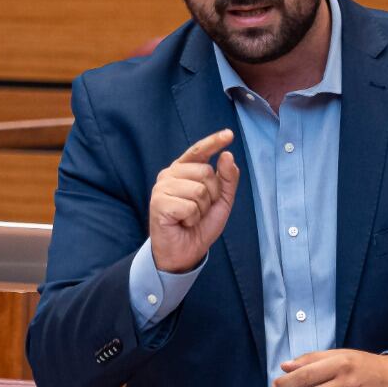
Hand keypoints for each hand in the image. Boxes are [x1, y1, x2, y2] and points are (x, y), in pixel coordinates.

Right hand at [149, 130, 240, 273]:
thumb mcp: (221, 201)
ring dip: (202, 209)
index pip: (199, 151)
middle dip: (212, 195)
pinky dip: (192, 218)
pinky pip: (189, 205)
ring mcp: (162, 187)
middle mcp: (170, 175)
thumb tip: (228, 155)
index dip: (213, 142)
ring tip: (190, 217)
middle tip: (200, 210)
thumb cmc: (199, 226)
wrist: (184, 252)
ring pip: (199, 189)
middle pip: (206, 172)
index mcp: (184, 171)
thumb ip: (227, 179)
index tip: (228, 134)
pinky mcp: (158, 202)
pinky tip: (183, 222)